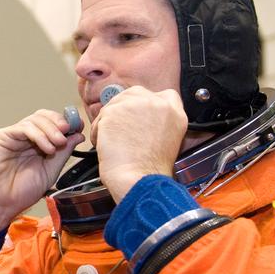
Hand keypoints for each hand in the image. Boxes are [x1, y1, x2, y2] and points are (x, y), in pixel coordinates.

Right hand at [0, 110, 84, 233]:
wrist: (0, 204)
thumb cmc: (20, 192)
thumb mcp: (50, 172)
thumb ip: (63, 153)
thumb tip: (78, 135)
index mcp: (37, 144)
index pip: (52, 124)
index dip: (67, 123)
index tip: (79, 128)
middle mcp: (25, 137)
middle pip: (44, 117)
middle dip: (59, 122)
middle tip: (68, 133)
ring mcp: (14, 136)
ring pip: (35, 120)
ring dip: (50, 130)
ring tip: (58, 144)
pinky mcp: (2, 137)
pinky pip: (23, 128)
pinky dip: (38, 135)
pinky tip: (47, 148)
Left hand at [92, 87, 186, 201]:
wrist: (139, 179)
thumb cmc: (149, 169)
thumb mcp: (168, 138)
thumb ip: (158, 120)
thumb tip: (140, 115)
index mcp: (174, 111)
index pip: (164, 95)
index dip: (148, 104)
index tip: (141, 116)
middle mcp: (158, 103)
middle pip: (135, 94)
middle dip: (125, 110)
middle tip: (123, 131)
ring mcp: (135, 104)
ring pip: (115, 105)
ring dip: (110, 122)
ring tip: (116, 143)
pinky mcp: (115, 111)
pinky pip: (100, 118)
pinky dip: (99, 132)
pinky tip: (107, 146)